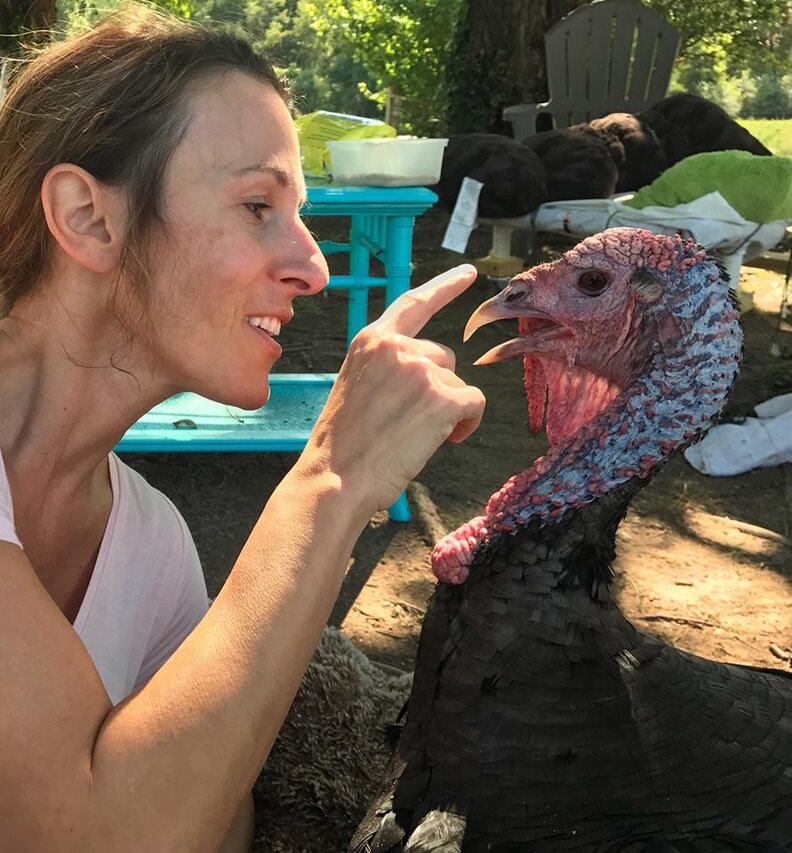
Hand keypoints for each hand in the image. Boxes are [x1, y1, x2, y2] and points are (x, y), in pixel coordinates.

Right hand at [303, 264, 485, 511]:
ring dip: (447, 409)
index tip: (469, 274)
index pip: (414, 303)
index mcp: (371, 341)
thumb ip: (387, 369)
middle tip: (408, 424)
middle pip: (444, 357)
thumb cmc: (342, 445)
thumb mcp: (355, 386)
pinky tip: (444, 441)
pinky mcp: (443, 397)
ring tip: (415, 436)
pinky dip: (466, 424)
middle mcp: (397, 347)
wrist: (334, 479)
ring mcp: (421, 369)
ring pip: (457, 384)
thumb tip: (425, 377)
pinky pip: (474, 403)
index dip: (445, 287)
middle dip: (436, 389)